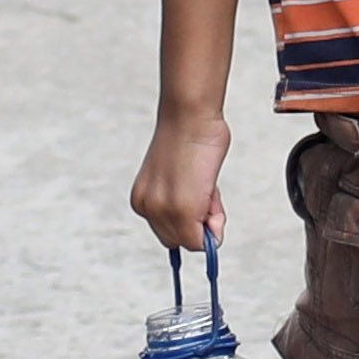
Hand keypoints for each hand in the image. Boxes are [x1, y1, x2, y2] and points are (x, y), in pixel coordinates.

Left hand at [128, 106, 232, 253]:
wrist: (189, 116)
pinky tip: (212, 192)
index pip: (167, 230)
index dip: (189, 221)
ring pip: (191, 242)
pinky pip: (202, 240)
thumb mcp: (180, 179)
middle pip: (177, 240)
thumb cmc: (191, 140)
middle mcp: (147, 208)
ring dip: (209, 222)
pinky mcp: (182, 211)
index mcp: (143, 199)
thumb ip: (185, 205)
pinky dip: (215, 222)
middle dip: (198, 225)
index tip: (200, 201)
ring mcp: (163, 211)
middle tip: (209, 195)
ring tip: (209, 189)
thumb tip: (207, 234)